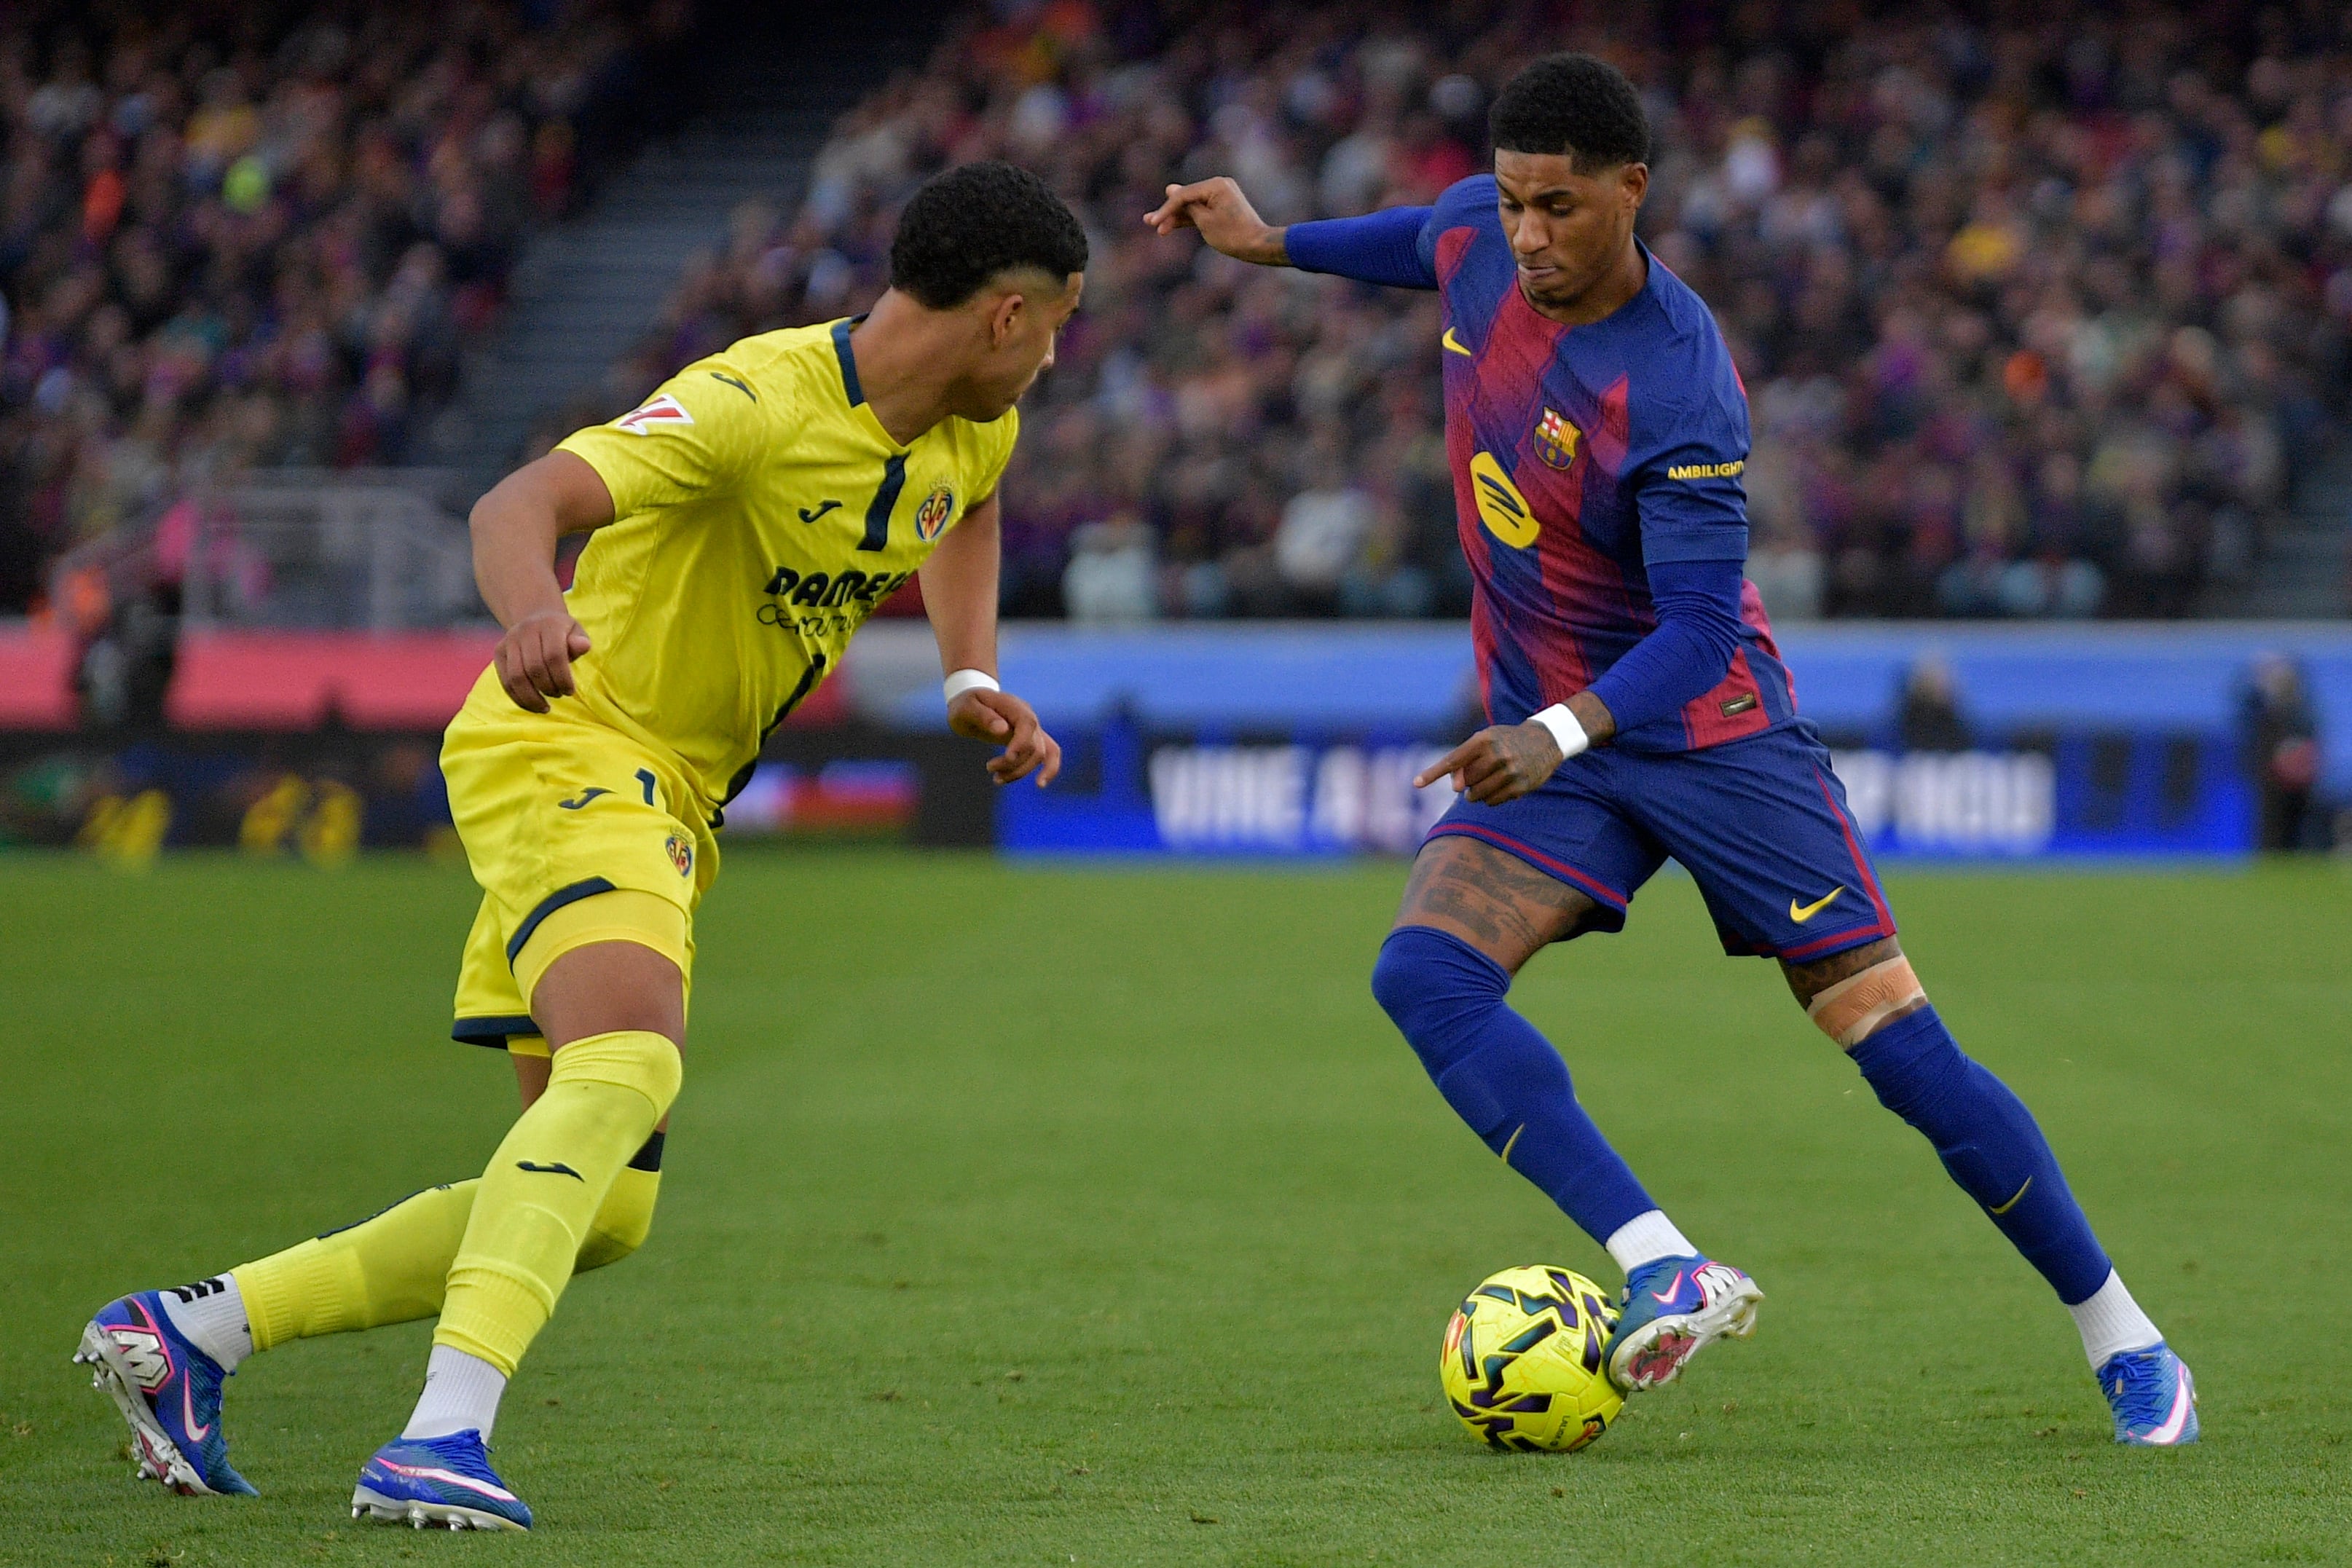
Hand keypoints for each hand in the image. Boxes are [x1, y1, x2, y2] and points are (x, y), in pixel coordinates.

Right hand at [494, 611, 590, 712]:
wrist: (537, 619)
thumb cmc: (562, 633)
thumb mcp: (576, 633)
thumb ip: (580, 642)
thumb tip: (583, 646)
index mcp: (549, 624)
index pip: (554, 655)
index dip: (562, 678)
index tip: (570, 691)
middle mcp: (526, 630)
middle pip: (534, 668)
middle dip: (548, 688)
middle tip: (559, 695)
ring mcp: (509, 640)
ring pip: (517, 677)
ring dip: (532, 698)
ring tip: (545, 708)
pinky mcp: (499, 652)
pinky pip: (506, 681)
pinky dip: (519, 698)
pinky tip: (533, 706)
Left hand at [950, 688, 1061, 786]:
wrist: (971, 706)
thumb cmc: (966, 705)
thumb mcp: (965, 708)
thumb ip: (983, 716)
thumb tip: (1002, 729)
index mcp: (1013, 705)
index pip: (1027, 724)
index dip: (1021, 743)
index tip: (1008, 758)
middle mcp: (1028, 716)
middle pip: (1033, 745)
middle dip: (1013, 763)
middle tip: (989, 768)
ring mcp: (1032, 729)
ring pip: (1039, 755)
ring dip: (1020, 771)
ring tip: (997, 779)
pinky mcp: (1031, 740)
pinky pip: (1050, 754)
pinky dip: (1049, 769)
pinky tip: (1040, 784)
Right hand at [1142, 178, 1286, 264]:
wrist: (1258, 246)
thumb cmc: (1232, 235)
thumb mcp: (1204, 221)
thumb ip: (1186, 206)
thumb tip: (1170, 188)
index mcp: (1215, 185)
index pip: (1183, 195)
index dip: (1166, 209)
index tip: (1154, 223)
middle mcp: (1218, 185)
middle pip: (1186, 198)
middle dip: (1169, 212)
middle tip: (1149, 222)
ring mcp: (1221, 194)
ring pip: (1193, 205)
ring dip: (1177, 217)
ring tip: (1157, 227)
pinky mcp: (1222, 205)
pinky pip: (1202, 210)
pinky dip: (1191, 219)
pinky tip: (1172, 225)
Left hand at [1414, 722, 1565, 805]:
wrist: (1545, 740)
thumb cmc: (1505, 741)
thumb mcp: (1485, 740)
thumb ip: (1465, 760)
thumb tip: (1456, 789)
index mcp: (1484, 740)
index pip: (1453, 760)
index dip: (1433, 773)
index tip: (1416, 783)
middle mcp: (1497, 754)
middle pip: (1465, 782)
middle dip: (1466, 783)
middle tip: (1477, 774)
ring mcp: (1510, 771)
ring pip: (1477, 795)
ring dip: (1476, 794)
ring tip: (1487, 781)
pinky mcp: (1521, 786)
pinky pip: (1493, 802)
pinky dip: (1491, 798)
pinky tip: (1501, 786)